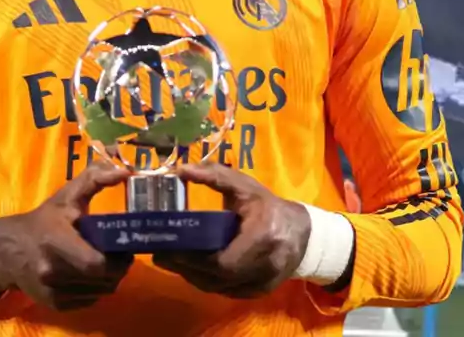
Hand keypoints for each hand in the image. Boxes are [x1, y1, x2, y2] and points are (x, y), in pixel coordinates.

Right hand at [0, 163, 132, 310]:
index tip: (126, 248)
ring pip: (99, 293)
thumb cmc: (43, 221)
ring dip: (110, 280)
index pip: (96, 264)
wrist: (7, 251)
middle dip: (119, 269)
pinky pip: (89, 301)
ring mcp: (52, 292)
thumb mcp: (66, 196)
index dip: (118, 260)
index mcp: (56, 242)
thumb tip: (124, 172)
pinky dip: (97, 290)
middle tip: (122, 255)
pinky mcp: (54, 305)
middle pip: (103, 281)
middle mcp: (52, 271)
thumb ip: (94, 179)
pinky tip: (93, 276)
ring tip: (109, 264)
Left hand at [152, 163, 311, 297]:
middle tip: (160, 255)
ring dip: (192, 276)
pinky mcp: (259, 293)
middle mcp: (265, 265)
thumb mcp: (244, 186)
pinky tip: (191, 269)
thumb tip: (181, 169)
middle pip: (216, 278)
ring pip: (218, 288)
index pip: (222, 260)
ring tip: (170, 261)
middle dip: (185, 269)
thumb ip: (214, 175)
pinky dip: (206, 281)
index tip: (166, 248)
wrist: (303, 233)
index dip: (192, 259)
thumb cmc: (268, 206)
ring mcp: (263, 283)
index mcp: (263, 236)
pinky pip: (226, 291)